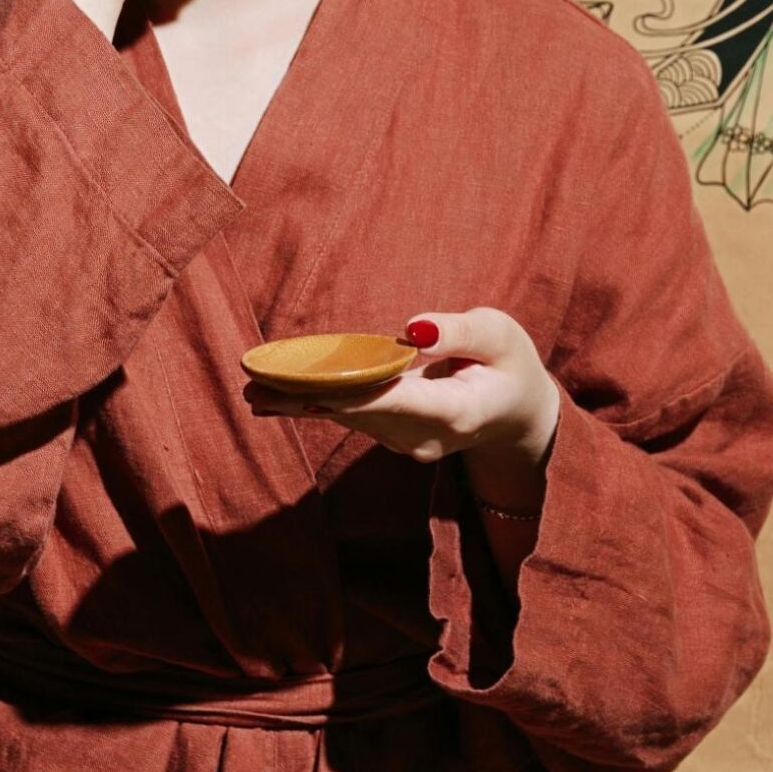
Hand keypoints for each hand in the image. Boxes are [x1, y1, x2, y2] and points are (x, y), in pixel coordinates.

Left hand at [245, 308, 562, 473]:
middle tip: (254, 386)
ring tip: (253, 388)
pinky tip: (274, 400)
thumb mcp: (499, 335)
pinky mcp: (395, 437)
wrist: (519, 417)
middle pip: (360, 414)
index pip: (396, 401)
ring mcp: (408, 442)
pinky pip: (352, 416)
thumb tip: (413, 329)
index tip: (310, 388)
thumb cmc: (509, 365)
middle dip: (308, 398)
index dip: (351, 393)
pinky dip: (316, 403)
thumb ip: (458, 331)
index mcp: (456, 410)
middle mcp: (425, 436)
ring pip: (350, 418)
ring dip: (302, 403)